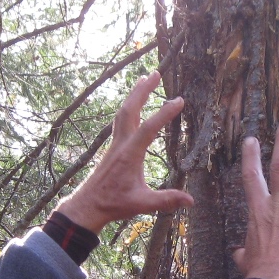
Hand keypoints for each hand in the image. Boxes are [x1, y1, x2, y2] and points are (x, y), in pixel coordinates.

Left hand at [54, 71, 193, 233]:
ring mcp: (114, 144)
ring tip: (145, 79)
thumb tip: (191, 200)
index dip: (164, 113)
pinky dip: (129, 107)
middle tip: (155, 73)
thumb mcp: (141, 204)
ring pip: (123, 112)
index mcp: (129, 155)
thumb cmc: (113, 204)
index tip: (179, 100)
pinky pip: (120, 121)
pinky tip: (134, 105)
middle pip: (130, 110)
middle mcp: (120, 144)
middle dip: (143, 91)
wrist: (87, 205)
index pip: (148, 128)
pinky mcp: (112, 147)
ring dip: (134, 95)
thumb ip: (166, 200)